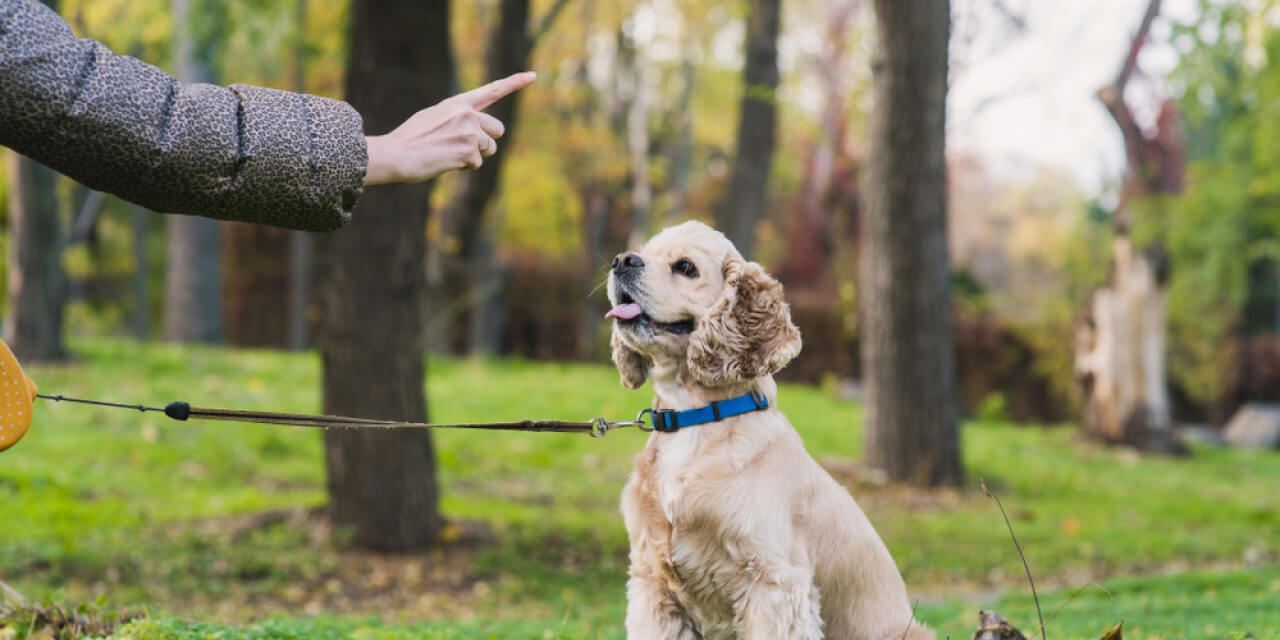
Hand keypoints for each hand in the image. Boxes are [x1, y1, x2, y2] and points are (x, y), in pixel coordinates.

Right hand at [363, 71, 535, 184]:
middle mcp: (467, 114)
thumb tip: (476, 131)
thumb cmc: (411, 138)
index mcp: (458, 103)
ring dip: (474, 156)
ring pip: (489, 149)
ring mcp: (469, 132)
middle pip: (498, 130)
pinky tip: (445, 161)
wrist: (397, 154)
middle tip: (465, 146)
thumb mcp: (434, 117)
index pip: (492, 90)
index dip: (514, 83)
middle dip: (487, 141)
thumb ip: (457, 118)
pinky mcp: (468, 151)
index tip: (533, 76)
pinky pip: (476, 164)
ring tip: (449, 153)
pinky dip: (463, 166)